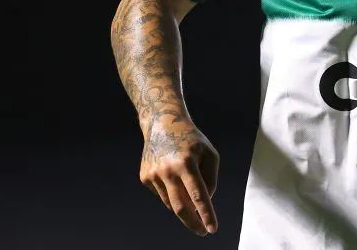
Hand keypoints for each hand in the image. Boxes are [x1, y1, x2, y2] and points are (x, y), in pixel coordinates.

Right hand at [139, 119, 219, 235]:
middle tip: (202, 231)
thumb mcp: (209, 154)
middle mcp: (167, 170)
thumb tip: (204, 202)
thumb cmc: (192, 140)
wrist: (163, 124)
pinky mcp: (144, 177)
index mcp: (186, 162)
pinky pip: (162, 194)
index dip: (205, 214)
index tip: (212, 229)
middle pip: (180, 207)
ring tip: (187, 182)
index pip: (198, 194)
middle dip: (192, 222)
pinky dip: (172, 191)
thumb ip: (210, 179)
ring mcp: (153, 175)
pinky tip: (172, 174)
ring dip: (183, 202)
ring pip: (171, 202)